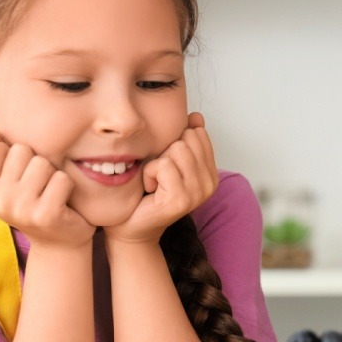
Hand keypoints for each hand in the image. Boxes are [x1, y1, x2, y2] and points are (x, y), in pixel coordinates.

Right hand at [0, 127, 94, 248]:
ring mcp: (22, 209)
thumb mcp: (9, 183)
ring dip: (53, 174)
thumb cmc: (34, 205)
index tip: (21, 175)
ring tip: (50, 193)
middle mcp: (0, 201)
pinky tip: (63, 201)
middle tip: (39, 187)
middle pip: (21, 151)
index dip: (13, 154)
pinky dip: (67, 186)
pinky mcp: (47, 215)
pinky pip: (61, 179)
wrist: (58, 244)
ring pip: (42, 163)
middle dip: (36, 163)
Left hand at [104, 113, 218, 245]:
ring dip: (156, 163)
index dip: (175, 143)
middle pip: (187, 139)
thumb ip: (185, 139)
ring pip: (177, 149)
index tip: (167, 167)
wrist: (131, 225)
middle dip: (166, 152)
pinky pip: (163, 165)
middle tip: (159, 176)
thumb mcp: (169, 160)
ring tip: (155, 182)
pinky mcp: (181, 199)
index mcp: (211, 173)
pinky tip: (150, 190)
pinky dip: (149, 174)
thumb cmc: (147, 191)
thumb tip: (196, 116)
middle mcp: (210, 183)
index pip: (198, 134)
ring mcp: (198, 193)